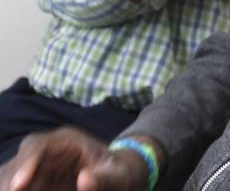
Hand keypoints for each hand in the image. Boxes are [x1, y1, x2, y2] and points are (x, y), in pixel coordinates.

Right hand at [0, 128, 150, 190]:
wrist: (120, 177)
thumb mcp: (119, 175)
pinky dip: (19, 190)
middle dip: (11, 180)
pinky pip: (22, 186)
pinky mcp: (39, 183)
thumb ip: (104, 178)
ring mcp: (41, 168)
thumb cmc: (120, 172)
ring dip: (11, 185)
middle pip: (18, 162)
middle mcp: (49, 152)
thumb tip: (85, 180)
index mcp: (68, 141)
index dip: (25, 163)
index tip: (19, 185)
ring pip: (15, 176)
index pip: (38, 145)